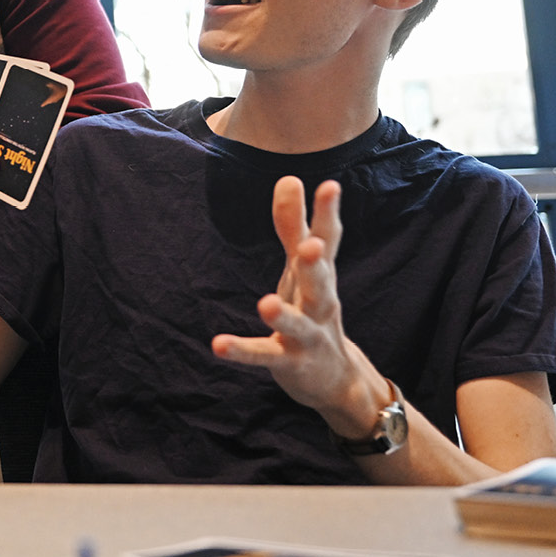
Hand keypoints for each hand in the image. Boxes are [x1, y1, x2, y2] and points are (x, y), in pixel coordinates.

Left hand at [211, 177, 378, 424]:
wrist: (336, 378)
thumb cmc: (315, 311)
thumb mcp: (304, 269)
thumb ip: (294, 225)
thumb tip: (289, 177)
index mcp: (321, 278)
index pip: (327, 241)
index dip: (327, 215)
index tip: (329, 186)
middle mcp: (320, 304)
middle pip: (321, 282)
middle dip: (314, 265)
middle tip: (310, 246)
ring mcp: (307, 336)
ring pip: (298, 324)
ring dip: (284, 315)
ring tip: (265, 304)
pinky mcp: (289, 362)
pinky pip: (264, 355)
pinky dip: (242, 350)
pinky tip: (218, 344)